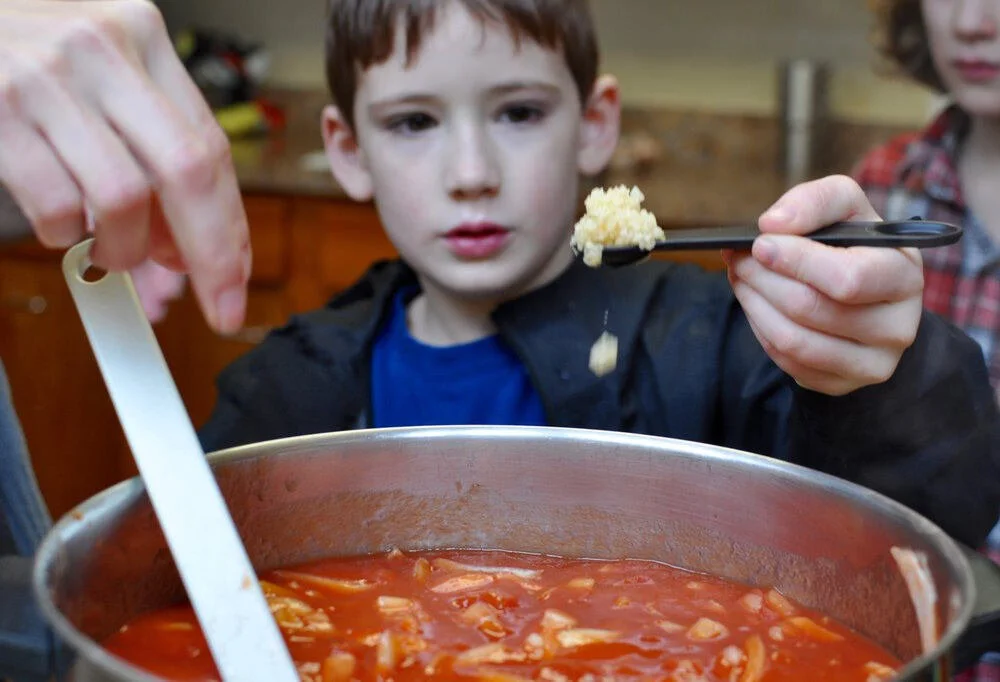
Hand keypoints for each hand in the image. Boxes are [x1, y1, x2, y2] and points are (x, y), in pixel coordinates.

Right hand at [0, 0, 248, 333]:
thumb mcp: (101, 74)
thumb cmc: (26, 53)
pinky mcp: (0, 108)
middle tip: (218, 306)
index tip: (236, 279)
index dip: (232, 226)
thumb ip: (149, 144)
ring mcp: (49, 78)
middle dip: (211, 255)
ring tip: (111, 252)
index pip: (211, 148)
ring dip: (125, 250)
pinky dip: (65, 233)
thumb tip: (186, 244)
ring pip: (124, 198)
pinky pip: (57, 204)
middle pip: (188, 172)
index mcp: (142, 36)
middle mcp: (103, 51)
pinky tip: (63, 224)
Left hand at [724, 175, 923, 395]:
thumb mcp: (846, 208)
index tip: (760, 243)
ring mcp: (873, 362)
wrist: (872, 297)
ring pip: (792, 339)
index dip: (795, 260)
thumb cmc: (853, 245)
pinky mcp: (845, 383)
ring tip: (741, 278)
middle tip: (739, 259)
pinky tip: (757, 305)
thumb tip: (773, 224)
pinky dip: (761, 329)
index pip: (847, 278)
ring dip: (754, 304)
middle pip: (810, 309)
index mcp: (904, 275)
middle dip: (763, 279)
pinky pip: (787, 361)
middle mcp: (897, 325)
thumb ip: (815, 201)